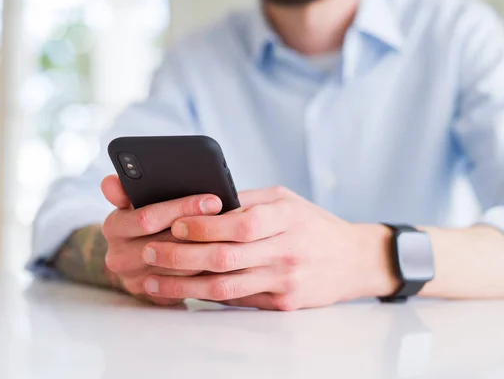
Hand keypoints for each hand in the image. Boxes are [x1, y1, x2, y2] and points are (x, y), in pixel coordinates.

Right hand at [100, 175, 222, 305]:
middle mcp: (118, 256)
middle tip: (230, 217)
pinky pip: (183, 283)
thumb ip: (125, 190)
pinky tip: (222, 254)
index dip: (182, 208)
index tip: (212, 200)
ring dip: (206, 250)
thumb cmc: (142, 222)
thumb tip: (110, 182)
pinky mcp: (151, 295)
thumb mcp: (132, 202)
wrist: (134, 259)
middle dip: (201, 227)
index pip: (148, 218)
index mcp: (114, 227)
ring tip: (232, 235)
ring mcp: (134, 279)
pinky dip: (204, 268)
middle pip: (167, 242)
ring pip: (179, 266)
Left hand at [140, 186, 397, 309]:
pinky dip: (206, 296)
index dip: (206, 226)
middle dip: (182, 256)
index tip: (175, 224)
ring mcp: (286, 281)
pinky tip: (182, 291)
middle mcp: (288, 251)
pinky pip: (238, 301)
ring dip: (184, 284)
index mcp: (288, 218)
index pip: (242, 224)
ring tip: (153, 279)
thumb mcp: (287, 200)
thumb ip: (249, 201)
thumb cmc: (313, 224)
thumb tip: (203, 202)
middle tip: (150, 250)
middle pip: (227, 258)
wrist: (354, 260)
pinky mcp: (283, 303)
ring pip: (226, 287)